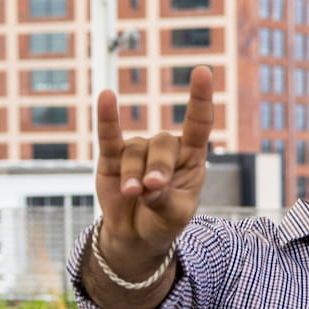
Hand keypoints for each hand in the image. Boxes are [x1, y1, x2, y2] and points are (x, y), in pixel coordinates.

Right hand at [94, 66, 213, 271]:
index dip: (200, 98)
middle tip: (152, 190)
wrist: (137, 236)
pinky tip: (105, 97)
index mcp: (191, 158)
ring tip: (134, 195)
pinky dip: (107, 117)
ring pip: (135, 152)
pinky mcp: (112, 157)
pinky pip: (109, 136)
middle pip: (162, 144)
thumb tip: (146, 184)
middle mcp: (165, 148)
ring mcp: (138, 150)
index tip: (203, 71)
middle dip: (157, 169)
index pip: (198, 124)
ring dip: (134, 175)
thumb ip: (164, 199)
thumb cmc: (164, 222)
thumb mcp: (174, 216)